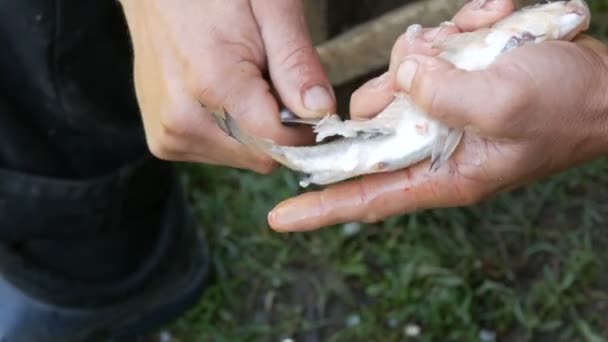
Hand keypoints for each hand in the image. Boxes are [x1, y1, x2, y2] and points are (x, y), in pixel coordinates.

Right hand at [119, 0, 334, 172]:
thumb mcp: (271, 8)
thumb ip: (296, 63)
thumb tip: (321, 112)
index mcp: (212, 86)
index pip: (280, 142)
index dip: (303, 124)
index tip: (302, 94)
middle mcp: (184, 121)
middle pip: (262, 155)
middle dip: (277, 124)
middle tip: (264, 76)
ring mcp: (168, 134)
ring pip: (243, 156)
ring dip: (253, 128)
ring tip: (237, 80)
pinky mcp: (163, 141)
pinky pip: (218, 152)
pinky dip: (230, 131)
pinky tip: (219, 94)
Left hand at [267, 0, 607, 231]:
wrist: (607, 81)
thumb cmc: (567, 107)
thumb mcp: (504, 105)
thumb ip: (443, 96)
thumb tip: (403, 77)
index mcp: (444, 172)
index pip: (368, 197)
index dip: (322, 207)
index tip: (279, 217)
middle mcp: (436, 144)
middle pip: (374, 118)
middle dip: (395, 83)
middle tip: (441, 61)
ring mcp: (444, 109)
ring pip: (399, 75)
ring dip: (435, 49)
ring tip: (485, 38)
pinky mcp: (455, 80)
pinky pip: (431, 50)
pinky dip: (459, 31)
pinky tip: (494, 25)